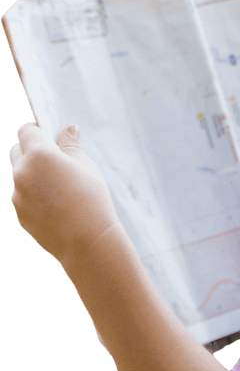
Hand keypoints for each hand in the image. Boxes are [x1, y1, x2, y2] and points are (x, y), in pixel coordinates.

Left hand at [10, 122, 121, 266]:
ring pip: (20, 177)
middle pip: (17, 151)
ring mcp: (17, 195)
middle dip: (31, 151)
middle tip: (54, 161)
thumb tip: (68, 129)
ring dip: (33, 177)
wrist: (88, 241)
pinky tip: (57, 209)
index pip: (26, 131)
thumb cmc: (92, 200)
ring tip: (61, 192)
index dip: (38, 131)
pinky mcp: (19, 214)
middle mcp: (22, 172)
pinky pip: (24, 198)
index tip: (49, 137)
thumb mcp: (86, 166)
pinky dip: (35, 198)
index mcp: (39, 154)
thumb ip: (72, 145)